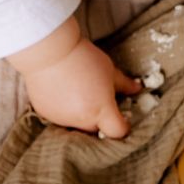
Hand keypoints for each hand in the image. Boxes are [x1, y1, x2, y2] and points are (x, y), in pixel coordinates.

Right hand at [7, 16, 140, 137]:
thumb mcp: (109, 70)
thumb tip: (137, 89)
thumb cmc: (83, 58)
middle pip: (96, 129)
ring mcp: (62, 119)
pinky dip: (64, 109)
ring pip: (77, 124)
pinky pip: (60, 117)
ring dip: (81, 114)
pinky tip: (63, 92)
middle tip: (98, 99)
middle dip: (100, 119)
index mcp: (101, 111)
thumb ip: (124, 85)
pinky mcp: (45, 114)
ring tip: (78, 92)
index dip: (122, 125)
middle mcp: (81, 120)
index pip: (117, 132)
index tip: (122, 117)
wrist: (48, 51)